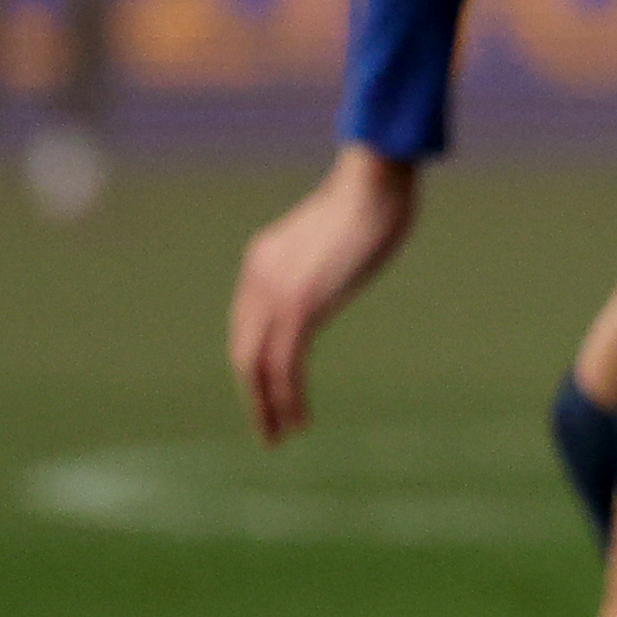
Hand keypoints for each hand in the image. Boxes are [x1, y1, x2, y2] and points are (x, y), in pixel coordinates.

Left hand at [227, 145, 419, 442]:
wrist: (372, 180)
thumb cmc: (372, 195)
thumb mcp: (335, 231)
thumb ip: (326, 256)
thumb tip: (341, 262)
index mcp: (263, 260)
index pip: (248, 325)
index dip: (257, 364)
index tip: (272, 390)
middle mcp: (259, 278)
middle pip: (243, 351)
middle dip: (254, 395)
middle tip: (269, 429)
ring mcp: (275, 293)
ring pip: (257, 366)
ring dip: (268, 406)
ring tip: (281, 436)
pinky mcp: (299, 307)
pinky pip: (284, 365)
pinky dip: (287, 398)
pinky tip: (300, 420)